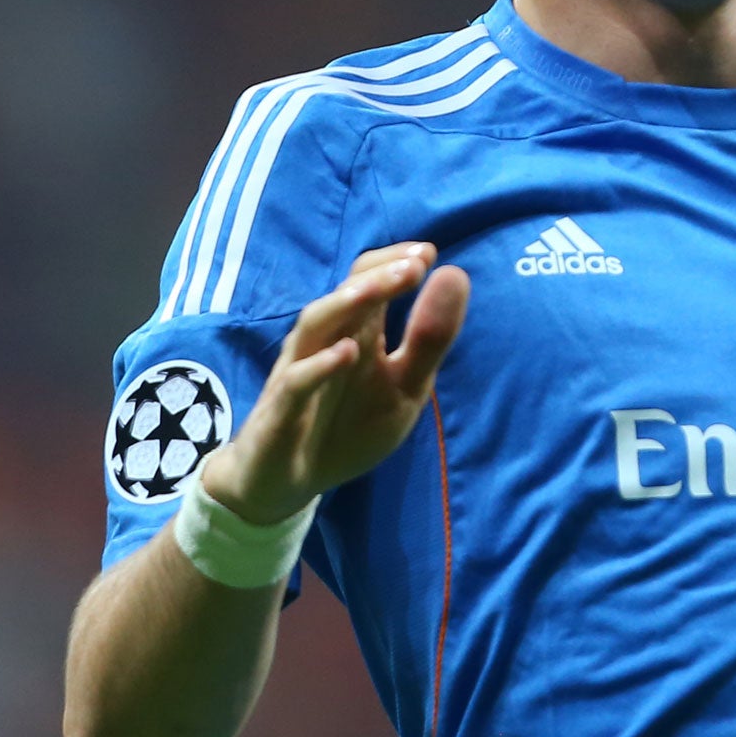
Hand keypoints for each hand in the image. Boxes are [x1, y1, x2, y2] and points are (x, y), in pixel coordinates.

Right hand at [199, 242, 468, 523]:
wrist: (286, 483)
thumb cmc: (347, 427)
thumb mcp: (405, 387)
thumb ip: (430, 338)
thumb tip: (455, 275)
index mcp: (355, 333)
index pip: (368, 281)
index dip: (394, 264)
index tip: (429, 253)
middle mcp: (324, 343)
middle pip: (346, 296)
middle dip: (379, 277)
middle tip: (416, 263)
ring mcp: (299, 373)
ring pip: (315, 327)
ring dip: (345, 304)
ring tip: (378, 288)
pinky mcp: (280, 413)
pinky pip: (295, 383)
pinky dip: (319, 366)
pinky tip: (346, 353)